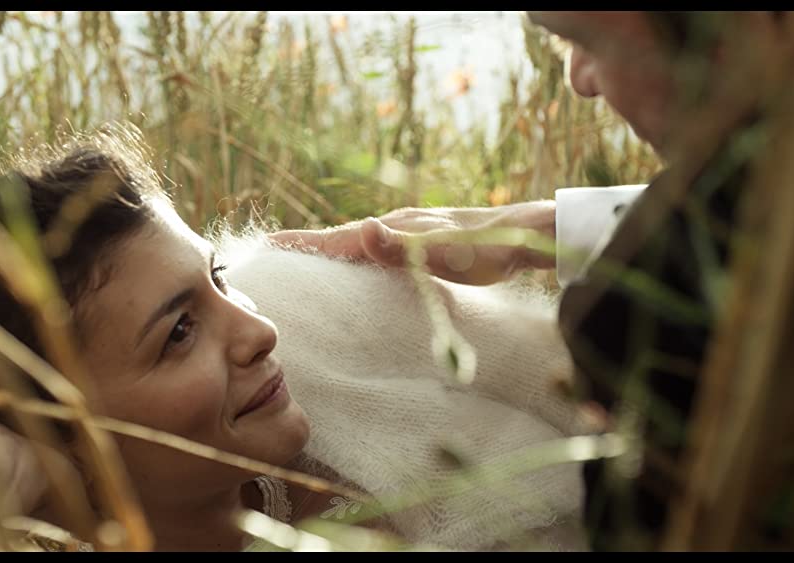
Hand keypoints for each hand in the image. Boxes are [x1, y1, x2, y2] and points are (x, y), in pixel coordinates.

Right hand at [268, 201, 556, 285]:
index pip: (337, 238)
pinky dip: (358, 259)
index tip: (266, 244)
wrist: (527, 235)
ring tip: (306, 265)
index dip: (302, 243)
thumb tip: (361, 229)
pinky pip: (379, 252)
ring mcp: (410, 233)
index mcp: (394, 229)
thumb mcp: (445, 254)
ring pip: (360, 244)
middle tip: (274, 256)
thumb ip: (401, 247)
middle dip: (308, 247)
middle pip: (342, 239)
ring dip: (332, 253)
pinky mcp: (423, 243)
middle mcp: (397, 226)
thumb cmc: (488, 250)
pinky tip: (362, 272)